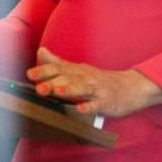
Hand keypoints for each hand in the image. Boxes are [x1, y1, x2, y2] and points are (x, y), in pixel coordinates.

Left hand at [26, 47, 161, 116]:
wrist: (132, 86)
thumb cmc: (101, 79)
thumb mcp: (79, 69)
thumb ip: (58, 62)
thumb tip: (40, 51)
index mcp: (77, 70)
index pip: (59, 68)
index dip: (44, 71)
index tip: (30, 74)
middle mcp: (86, 77)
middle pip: (68, 78)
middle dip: (53, 82)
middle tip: (39, 87)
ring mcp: (97, 89)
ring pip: (83, 88)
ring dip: (70, 89)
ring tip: (59, 91)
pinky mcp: (107, 102)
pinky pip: (98, 105)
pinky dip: (90, 107)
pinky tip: (81, 109)